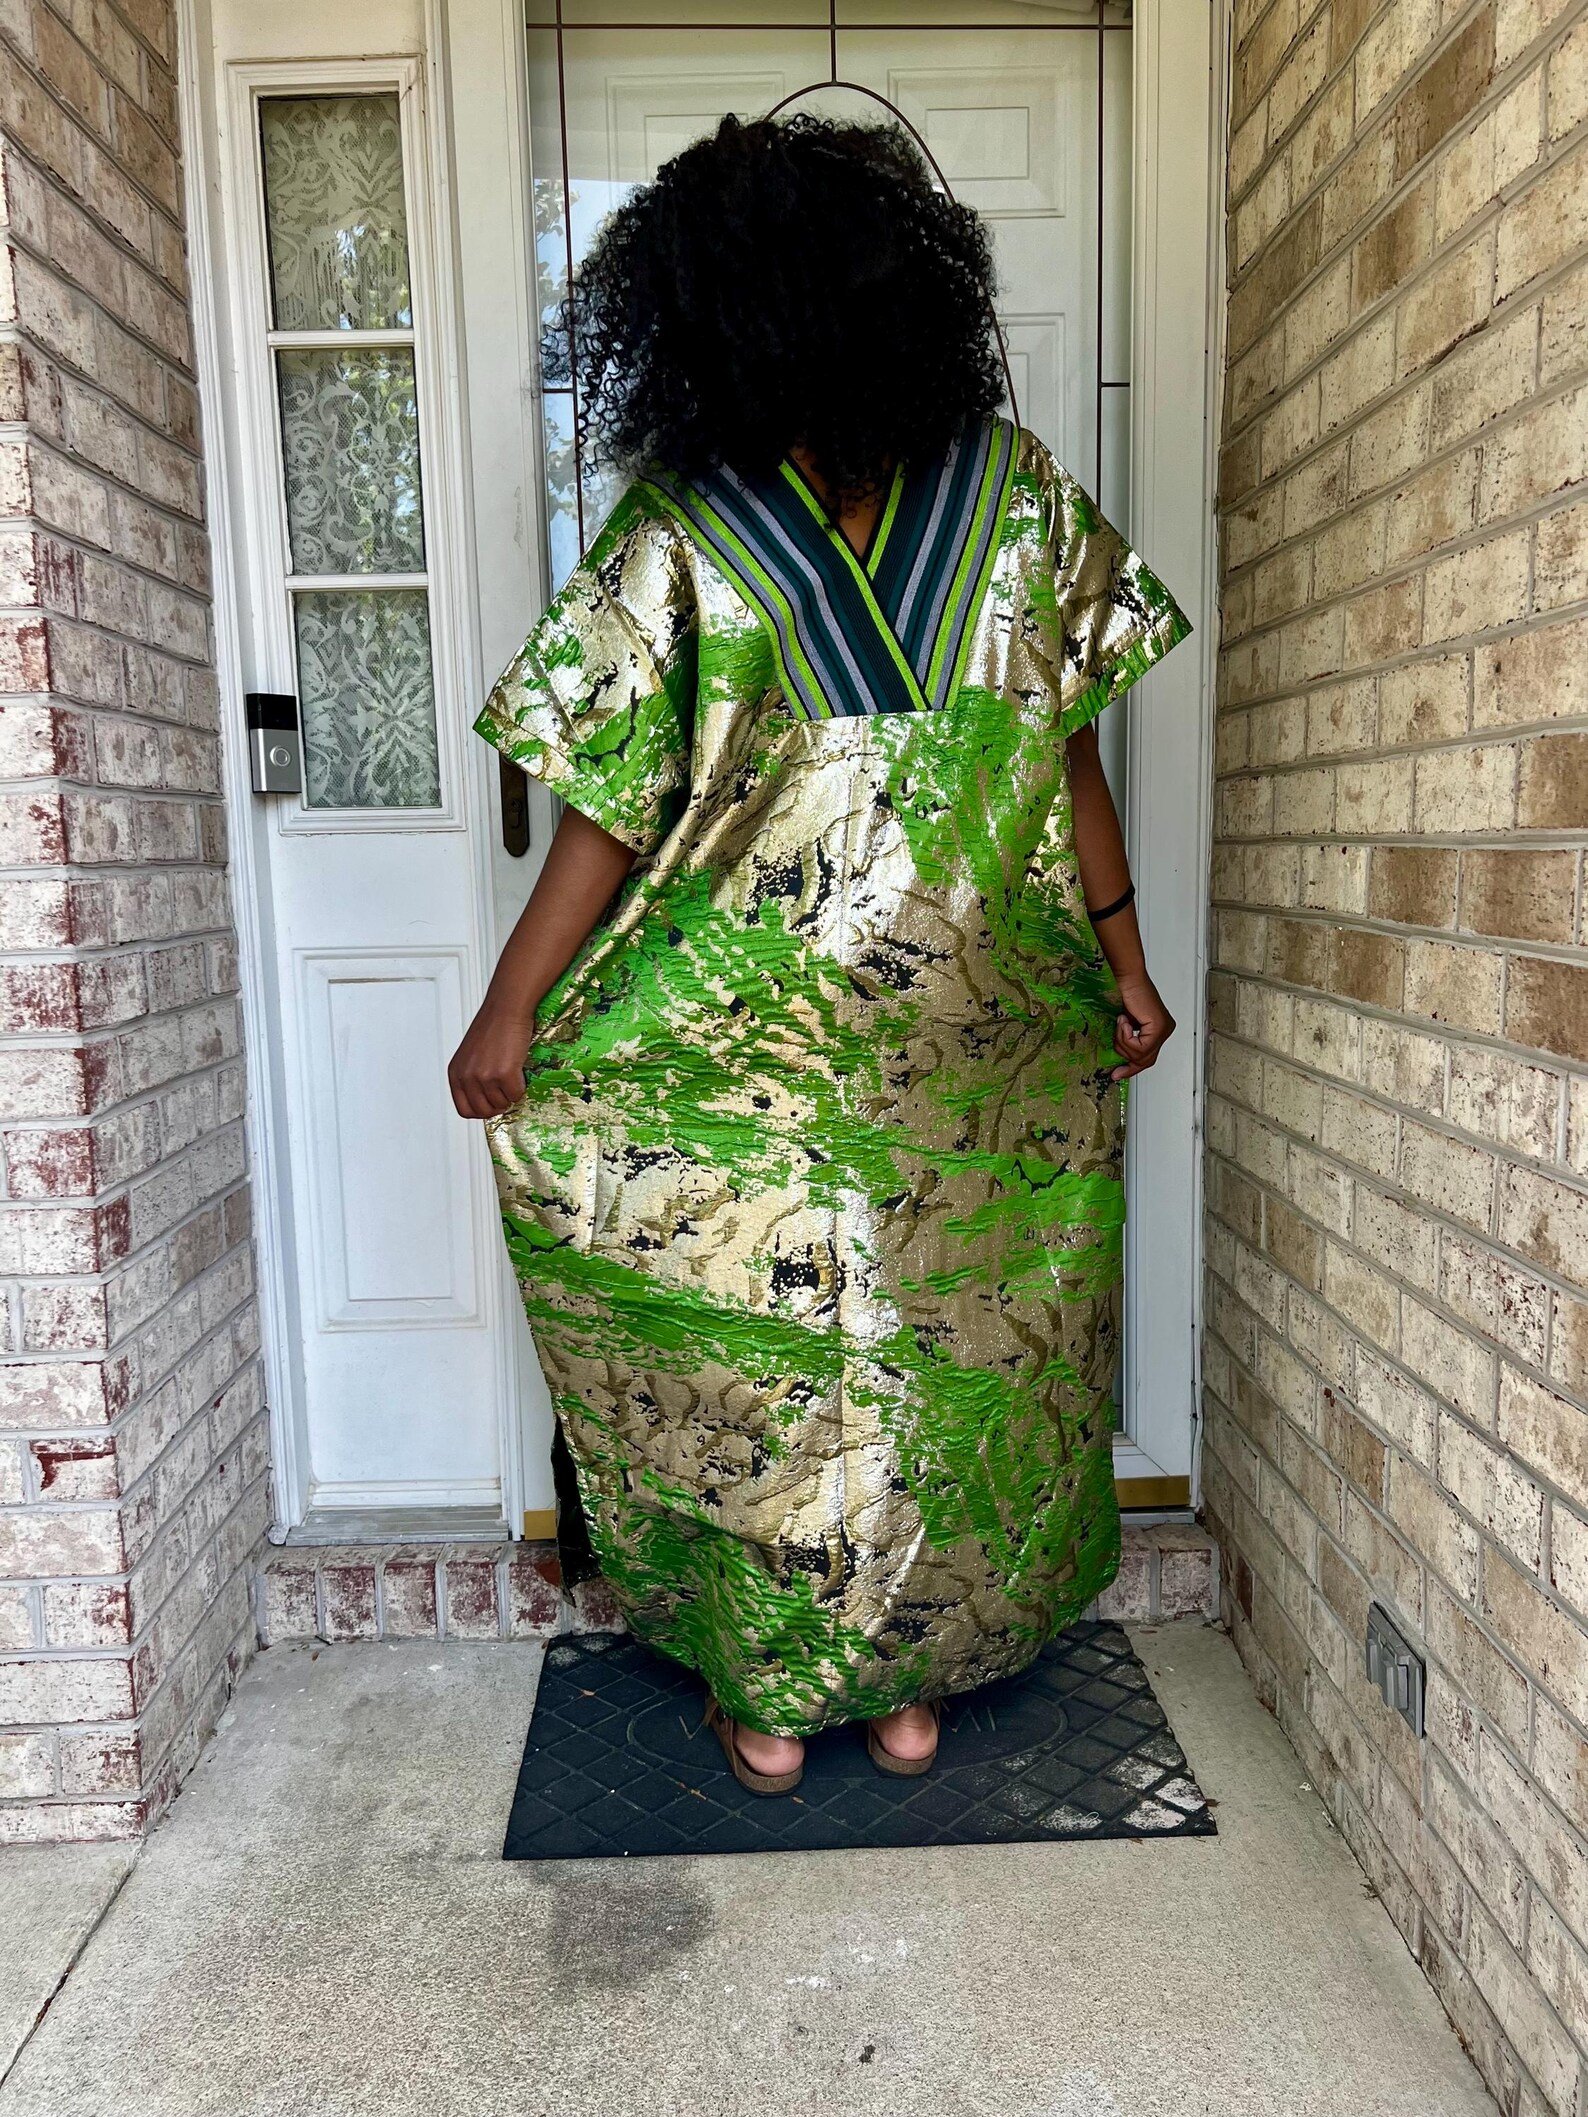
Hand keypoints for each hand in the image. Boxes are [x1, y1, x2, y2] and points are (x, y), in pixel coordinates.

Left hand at [448, 1000, 535, 1119]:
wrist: (506, 1008)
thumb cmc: (493, 1026)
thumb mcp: (471, 1055)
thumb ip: (472, 1077)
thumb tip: (486, 1100)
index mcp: (456, 1073)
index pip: (464, 1109)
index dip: (481, 1111)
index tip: (491, 1106)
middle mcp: (467, 1077)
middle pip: (483, 1111)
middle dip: (498, 1106)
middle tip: (506, 1094)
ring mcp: (484, 1077)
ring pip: (502, 1104)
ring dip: (510, 1094)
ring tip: (513, 1075)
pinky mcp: (504, 1074)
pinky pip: (516, 1095)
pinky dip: (522, 1087)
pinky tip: (519, 1071)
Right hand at [1112, 971, 1174, 1081]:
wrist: (1126, 979)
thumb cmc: (1124, 994)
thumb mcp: (1126, 1025)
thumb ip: (1129, 1041)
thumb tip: (1122, 1064)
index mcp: (1160, 1030)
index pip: (1148, 1058)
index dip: (1132, 1068)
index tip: (1117, 1074)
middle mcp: (1166, 1030)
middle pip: (1145, 1060)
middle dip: (1126, 1054)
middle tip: (1116, 1042)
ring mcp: (1164, 1029)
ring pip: (1141, 1055)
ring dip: (1123, 1042)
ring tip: (1121, 1023)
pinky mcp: (1158, 1027)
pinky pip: (1140, 1047)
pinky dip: (1125, 1036)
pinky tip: (1124, 1020)